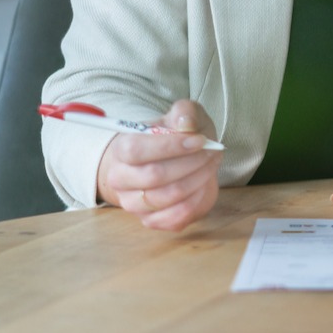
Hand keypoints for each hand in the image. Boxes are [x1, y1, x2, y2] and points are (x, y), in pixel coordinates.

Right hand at [95, 99, 221, 231]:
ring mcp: (133, 203)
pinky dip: (196, 200)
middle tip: (211, 152)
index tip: (199, 140)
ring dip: (197, 179)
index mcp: (122, 149)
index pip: (136, 150)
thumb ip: (185, 111)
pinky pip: (175, 217)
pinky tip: (202, 184)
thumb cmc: (176, 137)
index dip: (170, 146)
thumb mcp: (184, 115)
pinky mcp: (151, 221)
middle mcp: (121, 179)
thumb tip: (185, 125)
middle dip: (191, 163)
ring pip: (167, 197)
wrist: (174, 161)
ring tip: (209, 165)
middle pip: (154, 176)